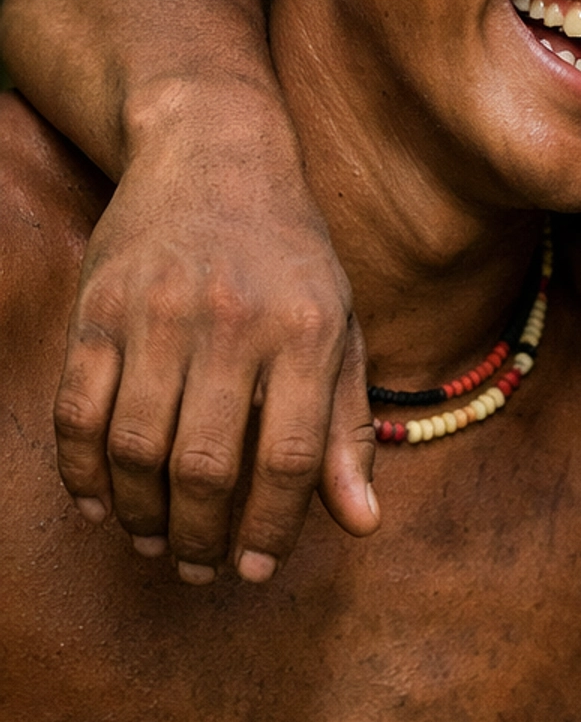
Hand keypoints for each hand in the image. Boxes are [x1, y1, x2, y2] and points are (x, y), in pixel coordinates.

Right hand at [54, 83, 376, 582]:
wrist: (215, 153)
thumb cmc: (291, 257)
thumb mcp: (342, 328)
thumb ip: (347, 429)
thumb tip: (361, 525)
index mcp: (308, 330)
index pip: (290, 459)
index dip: (272, 529)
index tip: (257, 569)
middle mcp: (233, 321)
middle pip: (206, 464)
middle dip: (200, 535)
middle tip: (199, 567)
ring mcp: (157, 312)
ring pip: (135, 447)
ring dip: (141, 512)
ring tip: (155, 539)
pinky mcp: (97, 307)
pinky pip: (77, 411)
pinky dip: (82, 471)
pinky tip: (100, 502)